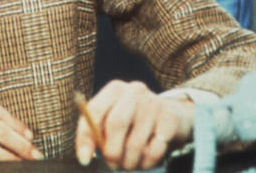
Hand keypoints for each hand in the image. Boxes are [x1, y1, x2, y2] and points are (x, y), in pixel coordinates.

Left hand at [76, 80, 193, 169]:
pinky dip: (146, 162)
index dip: (86, 137)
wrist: (171, 115)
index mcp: (114, 89)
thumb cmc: (133, 120)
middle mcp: (134, 91)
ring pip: (135, 142)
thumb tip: (85, 156)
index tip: (84, 159)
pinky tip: (145, 162)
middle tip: (112, 165)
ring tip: (128, 166)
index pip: (94, 111)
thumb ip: (95, 134)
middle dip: (111, 151)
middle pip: (116, 123)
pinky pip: (155, 150)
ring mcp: (154, 103)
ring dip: (129, 162)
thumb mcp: (112, 120)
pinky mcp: (170, 119)